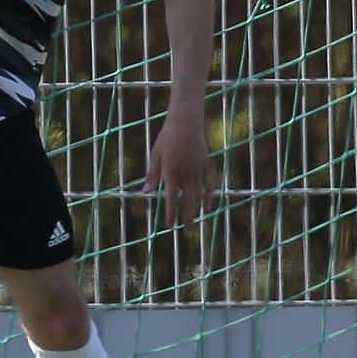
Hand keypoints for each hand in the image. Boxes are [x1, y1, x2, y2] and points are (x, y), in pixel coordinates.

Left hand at [144, 114, 216, 231]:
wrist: (186, 123)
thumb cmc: (166, 138)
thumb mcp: (155, 155)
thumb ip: (152, 175)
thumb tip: (146, 193)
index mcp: (171, 172)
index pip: (172, 198)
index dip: (171, 213)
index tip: (169, 225)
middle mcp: (186, 174)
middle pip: (188, 202)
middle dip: (187, 219)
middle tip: (187, 234)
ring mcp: (198, 170)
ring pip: (200, 196)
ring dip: (197, 211)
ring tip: (195, 224)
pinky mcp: (206, 166)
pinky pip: (210, 185)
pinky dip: (209, 197)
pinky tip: (207, 207)